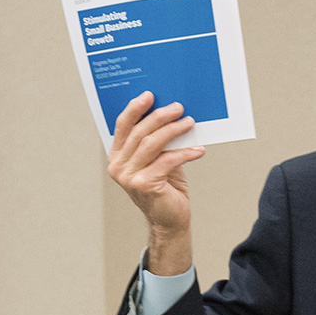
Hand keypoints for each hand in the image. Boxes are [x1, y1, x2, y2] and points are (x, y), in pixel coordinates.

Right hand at [106, 91, 204, 274]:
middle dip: (160, 117)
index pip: (123, 126)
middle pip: (139, 132)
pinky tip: (198, 150)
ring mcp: (129, 177)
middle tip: (178, 107)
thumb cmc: (165, 186)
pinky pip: (167, 160)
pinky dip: (185, 153)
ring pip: (152, 144)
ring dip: (174, 130)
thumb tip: (170, 112)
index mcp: (117, 156)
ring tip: (190, 123)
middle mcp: (118, 166)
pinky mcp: (144, 185)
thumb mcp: (157, 159)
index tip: (149, 95)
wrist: (170, 219)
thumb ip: (155, 140)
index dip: (135, 109)